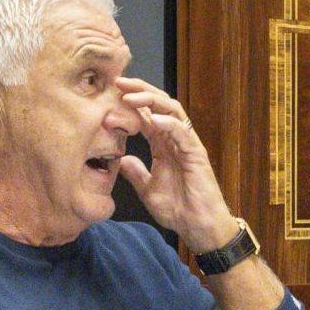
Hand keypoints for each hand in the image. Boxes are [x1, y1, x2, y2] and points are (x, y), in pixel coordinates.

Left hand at [113, 77, 237, 253]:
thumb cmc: (178, 210)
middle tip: (118, 82)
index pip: (146, 115)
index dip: (130, 102)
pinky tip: (153, 119)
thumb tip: (121, 160)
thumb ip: (136, 173)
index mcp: (164, 145)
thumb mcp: (148, 190)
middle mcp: (176, 139)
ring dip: (151, 101)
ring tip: (130, 97)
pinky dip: (168, 123)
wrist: (198, 227)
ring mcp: (187, 144)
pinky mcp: (197, 154)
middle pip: (159, 105)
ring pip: (172, 111)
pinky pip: (183, 132)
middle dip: (139, 91)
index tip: (110, 92)